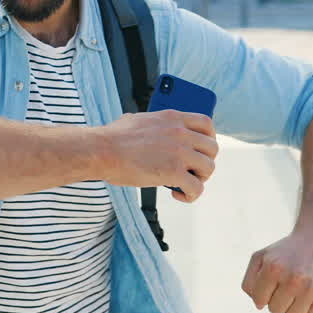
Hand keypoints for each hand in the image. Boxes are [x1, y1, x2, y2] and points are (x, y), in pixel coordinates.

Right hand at [97, 109, 217, 201]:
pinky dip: (191, 195)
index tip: (202, 148)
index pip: (207, 124)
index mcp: (172, 118)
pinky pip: (197, 188)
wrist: (100, 150)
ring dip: (200, 179)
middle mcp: (180, 132)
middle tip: (192, 171)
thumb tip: (151, 130)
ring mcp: (179, 152)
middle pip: (212, 148)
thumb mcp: (136, 120)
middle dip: (205, 161)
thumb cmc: (112, 138)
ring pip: (208, 168)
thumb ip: (153, 124)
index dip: (209, 138)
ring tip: (185, 184)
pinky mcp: (174, 172)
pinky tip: (178, 195)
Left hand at [241, 230, 312, 312]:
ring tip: (295, 290)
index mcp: (273, 268)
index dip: (261, 294)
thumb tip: (259, 306)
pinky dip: (305, 309)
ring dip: (290, 307)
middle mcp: (294, 279)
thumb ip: (250, 281)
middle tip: (283, 284)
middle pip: (274, 310)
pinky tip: (307, 293)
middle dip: (275, 299)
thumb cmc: (282, 253)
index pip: (259, 300)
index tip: (269, 284)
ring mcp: (312, 289)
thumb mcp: (259, 258)